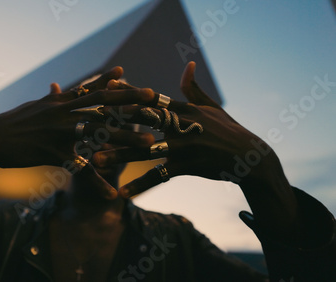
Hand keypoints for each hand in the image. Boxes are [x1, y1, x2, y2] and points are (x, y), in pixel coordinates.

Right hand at [0, 67, 155, 198]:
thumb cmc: (15, 122)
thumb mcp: (37, 105)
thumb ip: (54, 97)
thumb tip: (59, 85)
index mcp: (60, 100)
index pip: (91, 89)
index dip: (113, 83)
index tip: (133, 79)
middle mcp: (64, 112)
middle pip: (103, 106)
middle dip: (131, 103)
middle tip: (155, 103)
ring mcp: (60, 132)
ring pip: (100, 134)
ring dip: (127, 139)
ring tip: (150, 144)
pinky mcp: (53, 153)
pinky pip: (80, 169)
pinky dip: (96, 183)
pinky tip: (112, 194)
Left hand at [92, 62, 279, 197]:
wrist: (249, 157)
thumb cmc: (228, 129)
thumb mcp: (211, 106)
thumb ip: (193, 88)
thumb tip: (187, 64)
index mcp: (184, 109)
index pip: (151, 98)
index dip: (130, 91)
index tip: (108, 86)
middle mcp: (180, 125)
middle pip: (142, 121)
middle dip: (116, 120)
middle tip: (90, 122)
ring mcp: (182, 146)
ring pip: (144, 150)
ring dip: (118, 155)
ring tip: (95, 159)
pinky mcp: (186, 166)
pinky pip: (158, 176)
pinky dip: (140, 184)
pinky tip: (121, 193)